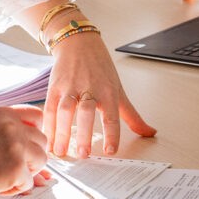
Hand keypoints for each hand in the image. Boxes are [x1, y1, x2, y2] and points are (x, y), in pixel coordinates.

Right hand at [0, 105, 50, 198]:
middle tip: (10, 164)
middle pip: (42, 140)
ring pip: (41, 160)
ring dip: (27, 171)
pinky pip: (29, 182)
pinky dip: (16, 188)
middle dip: (30, 155)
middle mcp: (12, 126)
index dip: (33, 133)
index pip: (37, 116)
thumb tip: (41, 150)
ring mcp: (16, 146)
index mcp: (4, 113)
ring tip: (6, 174)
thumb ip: (12, 133)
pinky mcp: (16, 168)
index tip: (23, 143)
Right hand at [39, 14, 156, 158]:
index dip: (112, 133)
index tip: (110, 151)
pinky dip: (48, 125)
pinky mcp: (54, 87)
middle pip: (86, 111)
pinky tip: (48, 138)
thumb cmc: (100, 69)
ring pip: (65, 109)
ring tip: (61, 151)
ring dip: (62, 131)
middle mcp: (89, 88)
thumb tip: (150, 133)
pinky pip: (50, 108)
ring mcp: (70, 87)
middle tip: (83, 154)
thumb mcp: (119, 90)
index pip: (112, 115)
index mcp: (108, 91)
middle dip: (84, 133)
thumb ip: (132, 116)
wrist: (79, 43)